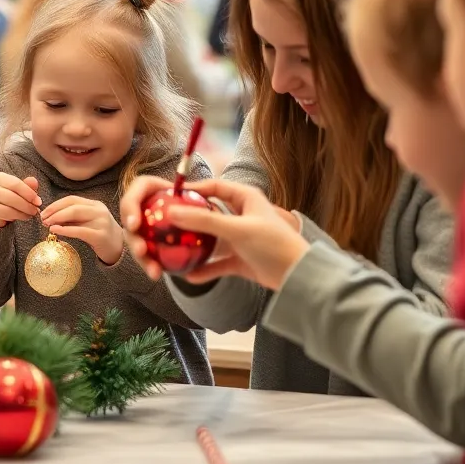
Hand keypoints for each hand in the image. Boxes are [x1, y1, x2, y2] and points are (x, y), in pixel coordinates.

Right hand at [0, 173, 40, 227]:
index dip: (29, 193)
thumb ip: (26, 185)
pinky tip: (21, 217)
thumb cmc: (5, 195)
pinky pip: (3, 216)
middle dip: (26, 205)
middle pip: (11, 197)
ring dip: (22, 213)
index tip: (38, 201)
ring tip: (30, 214)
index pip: (15, 184)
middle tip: (35, 210)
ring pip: (7, 209)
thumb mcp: (16, 188)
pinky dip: (15, 217)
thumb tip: (34, 181)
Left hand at [40, 196, 123, 263]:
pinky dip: (65, 230)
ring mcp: (102, 222)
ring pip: (76, 215)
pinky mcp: (101, 235)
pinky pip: (80, 230)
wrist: (119, 249)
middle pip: (73, 206)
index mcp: (95, 204)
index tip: (43, 212)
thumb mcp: (88, 222)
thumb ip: (73, 218)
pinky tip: (55, 230)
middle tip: (42, 219)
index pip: (72, 199)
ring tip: (47, 224)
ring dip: (58, 218)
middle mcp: (99, 211)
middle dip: (54, 211)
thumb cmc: (100, 234)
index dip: (55, 204)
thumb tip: (50, 216)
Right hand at [124, 178, 309, 289]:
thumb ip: (205, 221)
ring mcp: (240, 238)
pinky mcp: (241, 259)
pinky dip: (205, 268)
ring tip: (173, 250)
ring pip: (211, 239)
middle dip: (188, 220)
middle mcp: (241, 215)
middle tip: (166, 224)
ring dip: (195, 246)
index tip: (170, 195)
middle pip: (208, 213)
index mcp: (245, 198)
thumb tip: (172, 212)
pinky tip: (189, 275)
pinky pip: (217, 262)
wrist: (299, 277)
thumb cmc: (274, 244)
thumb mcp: (237, 229)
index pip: (214, 187)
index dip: (192, 189)